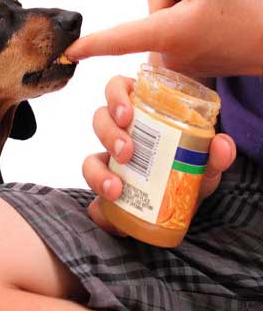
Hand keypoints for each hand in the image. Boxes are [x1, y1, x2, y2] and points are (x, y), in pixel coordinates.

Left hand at [66, 0, 262, 76]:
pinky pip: (172, 24)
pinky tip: (210, 16)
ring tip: (213, 7)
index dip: (91, 43)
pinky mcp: (182, 60)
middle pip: (154, 0)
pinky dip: (187, 13)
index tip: (69, 53)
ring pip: (163, 10)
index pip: (119, 38)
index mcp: (166, 35)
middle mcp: (165, 53)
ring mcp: (174, 60)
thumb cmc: (248, 12)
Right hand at [82, 76, 236, 234]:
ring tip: (116, 189)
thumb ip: (214, 155)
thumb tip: (221, 144)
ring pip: (88, 161)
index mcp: (138, 116)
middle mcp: (118, 137)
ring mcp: (109, 167)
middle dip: (108, 134)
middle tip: (127, 153)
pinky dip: (100, 211)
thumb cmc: (188, 173)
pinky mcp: (105, 198)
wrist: (181, 208)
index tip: (127, 116)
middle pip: (99, 121)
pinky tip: (116, 220)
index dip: (115, 97)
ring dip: (98, 174)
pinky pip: (93, 203)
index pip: (116, 91)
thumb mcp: (203, 164)